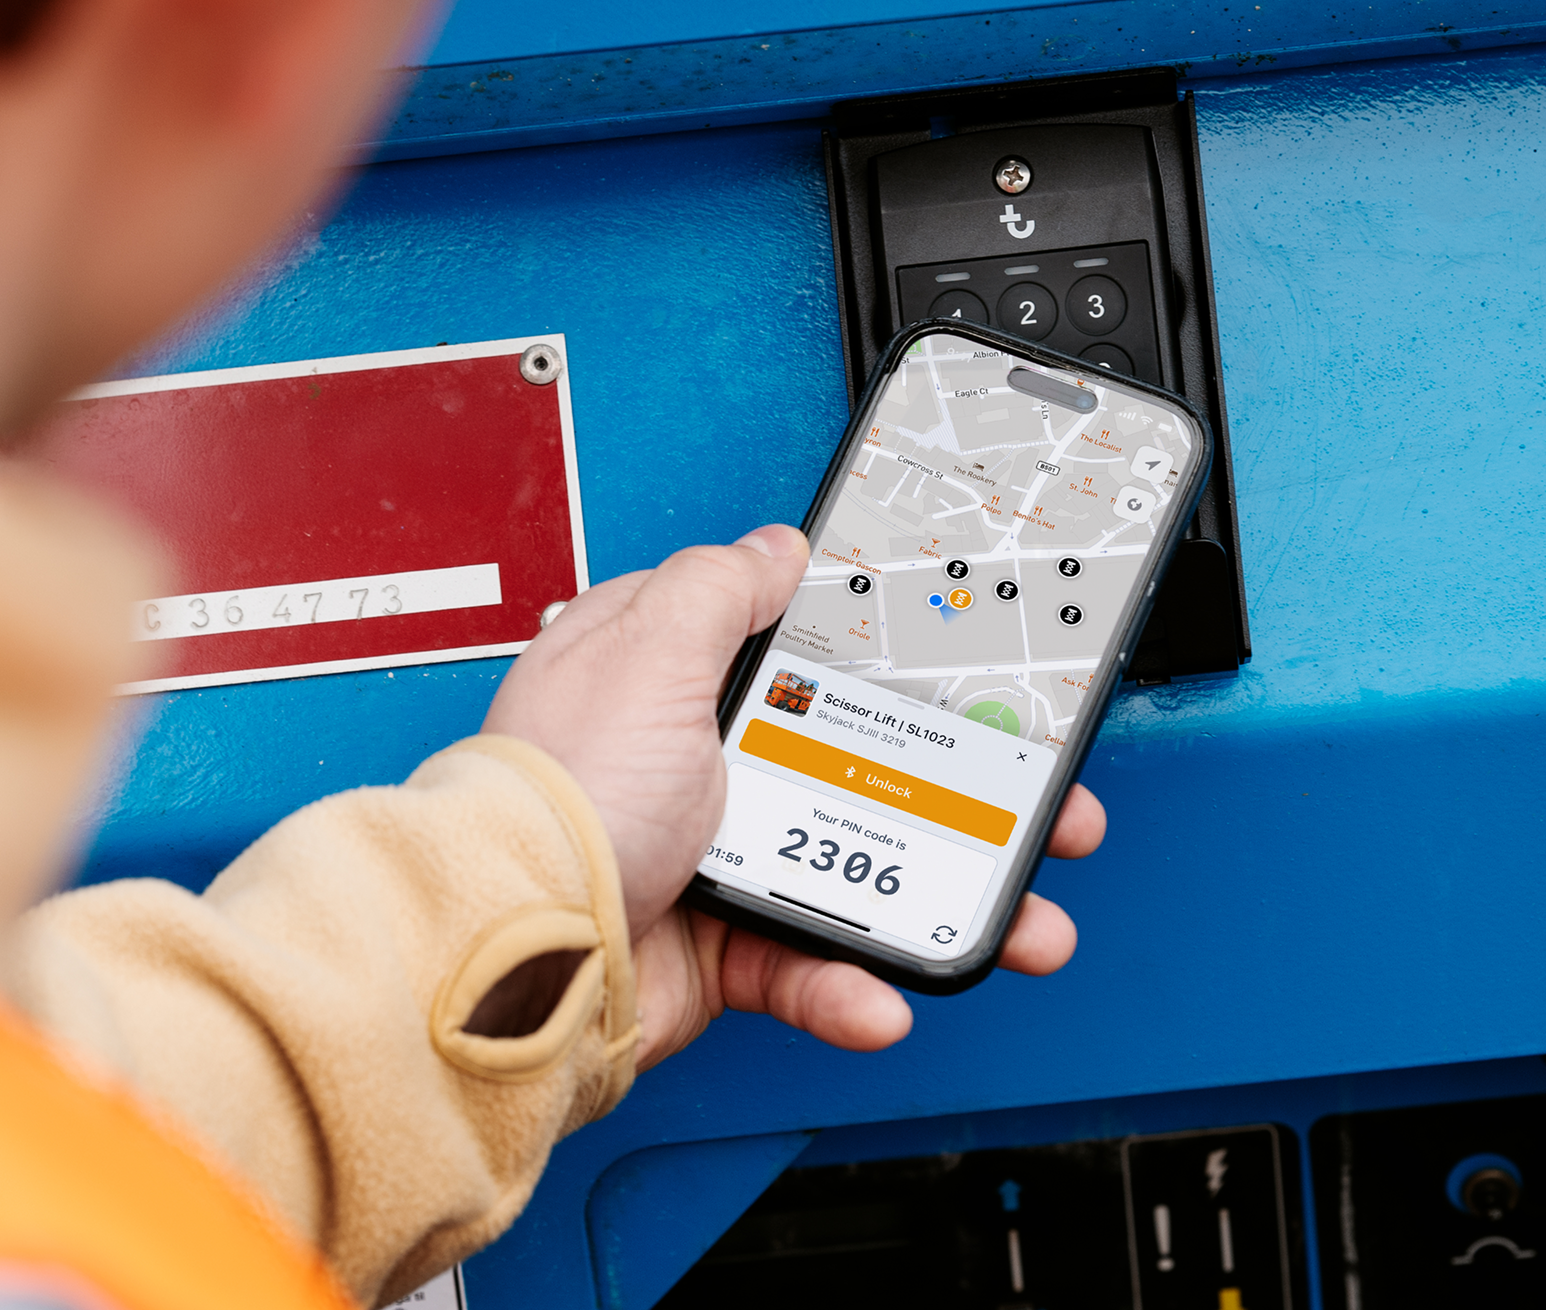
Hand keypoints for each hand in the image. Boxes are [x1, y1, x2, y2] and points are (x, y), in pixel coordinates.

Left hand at [481, 525, 1107, 1069]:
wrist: (512, 956)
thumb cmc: (555, 799)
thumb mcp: (644, 651)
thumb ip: (715, 589)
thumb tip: (772, 548)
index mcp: (667, 679)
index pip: (793, 651)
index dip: (884, 660)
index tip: (964, 676)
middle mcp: (689, 766)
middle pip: (852, 766)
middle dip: (958, 796)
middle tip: (1034, 807)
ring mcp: (708, 859)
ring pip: (854, 874)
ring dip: (940, 906)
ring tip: (1016, 923)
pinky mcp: (716, 948)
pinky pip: (805, 965)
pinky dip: (849, 986)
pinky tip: (884, 997)